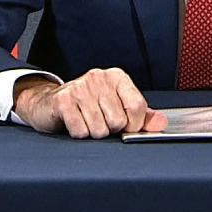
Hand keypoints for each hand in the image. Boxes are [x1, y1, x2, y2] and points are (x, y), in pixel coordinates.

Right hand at [13, 68, 167, 138]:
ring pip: (99, 129)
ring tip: (86, 122)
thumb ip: (142, 116)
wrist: (50, 102)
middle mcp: (99, 77)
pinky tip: (74, 123)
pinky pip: (80, 131)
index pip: (137, 106)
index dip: (133, 125)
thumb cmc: (88, 106)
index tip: (125, 126)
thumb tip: (162, 122)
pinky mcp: (63, 100)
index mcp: (117, 77)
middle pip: (118, 121)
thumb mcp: (117, 106)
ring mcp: (80, 87)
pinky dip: (78, 134)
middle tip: (99, 121)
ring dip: (93, 133)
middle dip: (110, 129)